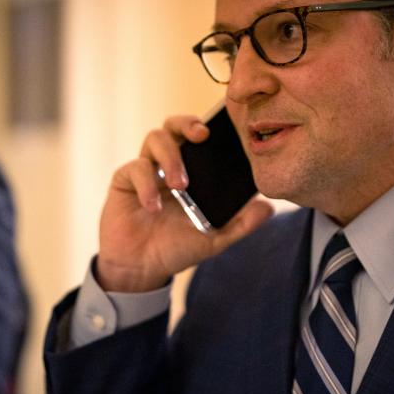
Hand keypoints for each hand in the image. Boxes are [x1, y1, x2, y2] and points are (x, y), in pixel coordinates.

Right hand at [97, 114, 273, 292]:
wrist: (140, 269)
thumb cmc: (175, 249)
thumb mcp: (214, 239)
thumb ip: (241, 224)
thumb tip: (269, 208)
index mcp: (191, 171)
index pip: (199, 137)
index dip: (209, 126)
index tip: (224, 130)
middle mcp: (167, 164)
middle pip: (174, 125)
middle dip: (187, 123)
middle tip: (201, 136)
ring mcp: (145, 170)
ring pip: (155, 138)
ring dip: (170, 158)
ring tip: (179, 186)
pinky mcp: (124, 180)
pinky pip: (135, 168)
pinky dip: (146, 185)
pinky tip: (154, 207)